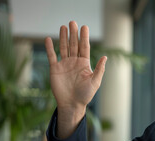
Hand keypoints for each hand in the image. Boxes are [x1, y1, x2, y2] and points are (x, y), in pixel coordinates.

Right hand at [45, 21, 106, 137]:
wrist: (72, 104)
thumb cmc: (85, 95)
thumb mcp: (95, 82)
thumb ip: (99, 69)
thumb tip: (105, 57)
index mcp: (84, 64)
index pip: (84, 47)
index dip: (84, 37)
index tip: (84, 27)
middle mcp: (74, 62)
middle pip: (74, 45)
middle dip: (74, 34)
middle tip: (73, 22)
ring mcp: (64, 65)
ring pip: (64, 48)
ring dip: (63, 37)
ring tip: (63, 27)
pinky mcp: (55, 69)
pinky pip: (52, 56)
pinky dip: (50, 48)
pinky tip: (49, 39)